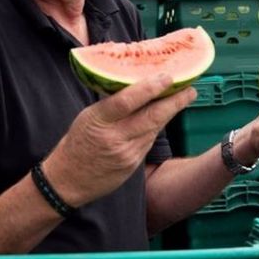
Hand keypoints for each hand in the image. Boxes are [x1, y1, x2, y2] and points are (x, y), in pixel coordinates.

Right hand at [43, 74, 196, 206]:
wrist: (68, 180)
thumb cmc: (76, 144)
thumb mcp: (87, 117)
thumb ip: (110, 104)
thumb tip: (134, 85)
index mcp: (98, 120)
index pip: (126, 101)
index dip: (149, 88)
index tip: (167, 77)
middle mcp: (114, 138)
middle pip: (151, 117)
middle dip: (175, 101)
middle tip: (190, 89)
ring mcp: (126, 153)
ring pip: (154, 129)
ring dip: (170, 112)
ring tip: (183, 97)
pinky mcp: (133, 165)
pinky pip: (148, 141)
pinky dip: (156, 127)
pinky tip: (163, 117)